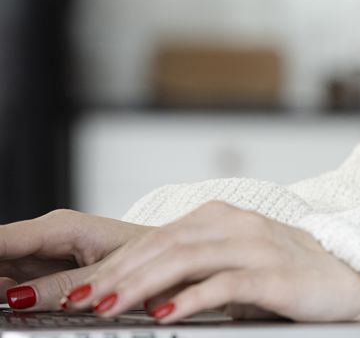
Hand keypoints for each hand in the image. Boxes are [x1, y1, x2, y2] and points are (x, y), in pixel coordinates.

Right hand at [0, 209, 149, 309]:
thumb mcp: (107, 272)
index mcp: (60, 227)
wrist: (170, 253)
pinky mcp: (46, 267)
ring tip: (7, 304)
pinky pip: (12, 279)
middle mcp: (48, 234)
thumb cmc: (150, 253)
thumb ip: (63, 286)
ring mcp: (44, 250)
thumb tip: (19, 296)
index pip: (0, 240)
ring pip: (1, 266)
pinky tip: (9, 303)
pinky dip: (5, 292)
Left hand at [62, 201, 359, 323]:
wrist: (354, 279)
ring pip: (186, 259)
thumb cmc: (293, 275)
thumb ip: (196, 268)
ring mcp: (259, 247)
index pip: (157, 236)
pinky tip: (165, 316)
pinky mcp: (277, 275)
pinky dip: (190, 299)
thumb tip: (143, 290)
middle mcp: (238, 225)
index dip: (116, 262)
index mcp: (224, 218)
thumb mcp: (238, 264)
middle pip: (164, 244)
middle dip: (116, 274)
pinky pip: (226, 284)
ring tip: (108, 309)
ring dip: (140, 286)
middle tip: (80, 301)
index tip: (80, 287)